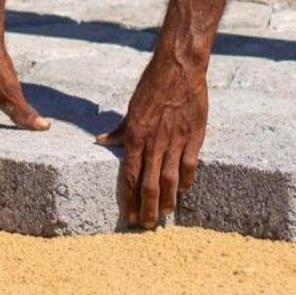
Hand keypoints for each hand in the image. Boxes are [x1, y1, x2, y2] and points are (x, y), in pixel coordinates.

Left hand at [98, 53, 207, 228]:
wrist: (178, 68)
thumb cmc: (152, 86)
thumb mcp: (131, 108)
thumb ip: (119, 130)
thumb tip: (101, 142)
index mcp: (135, 137)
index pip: (129, 177)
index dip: (129, 200)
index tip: (129, 216)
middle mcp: (154, 144)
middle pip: (150, 186)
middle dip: (148, 209)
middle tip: (147, 226)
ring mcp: (175, 142)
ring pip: (170, 181)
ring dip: (168, 202)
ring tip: (165, 215)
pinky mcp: (194, 137)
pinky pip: (190, 166)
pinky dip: (187, 181)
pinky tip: (184, 191)